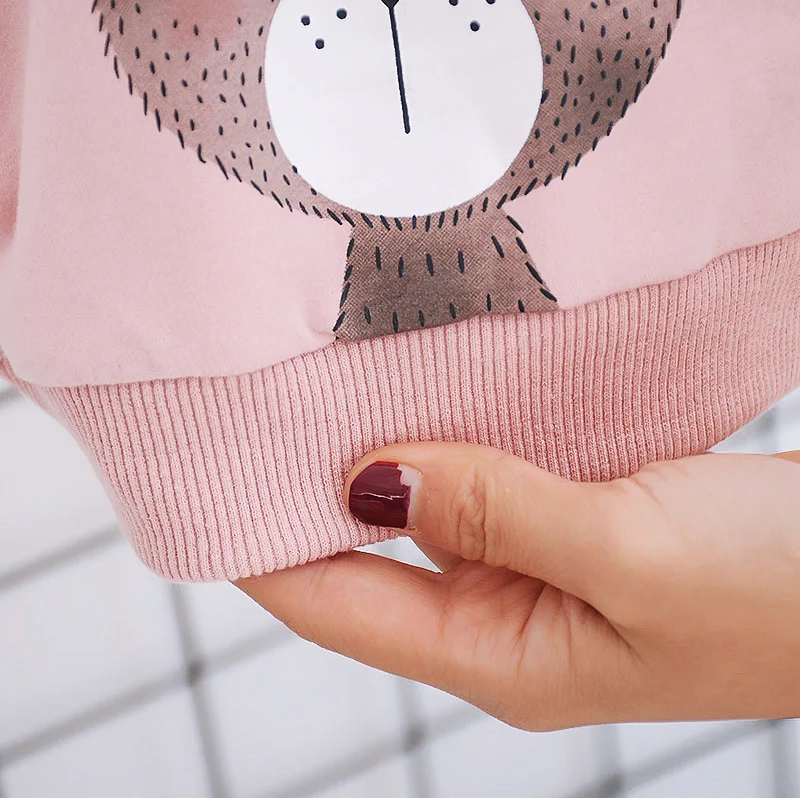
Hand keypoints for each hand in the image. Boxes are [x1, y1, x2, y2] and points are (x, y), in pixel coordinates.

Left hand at [237, 442, 799, 730]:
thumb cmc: (779, 587)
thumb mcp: (629, 553)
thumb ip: (497, 515)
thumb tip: (371, 480)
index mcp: (502, 655)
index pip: (337, 606)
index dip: (261, 546)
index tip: (208, 473)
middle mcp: (505, 616)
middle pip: (371, 559)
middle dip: (317, 491)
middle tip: (261, 405)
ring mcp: (539, 566)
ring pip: (431, 509)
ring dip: (392, 454)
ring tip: (331, 382)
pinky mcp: (573, 519)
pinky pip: (487, 476)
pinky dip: (456, 436)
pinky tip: (434, 386)